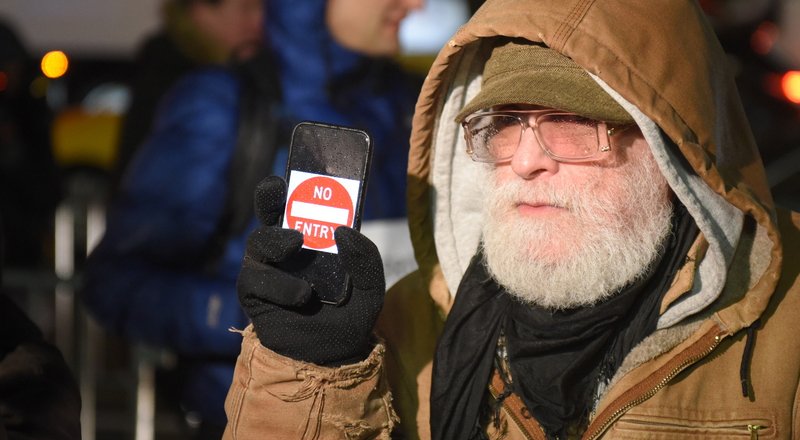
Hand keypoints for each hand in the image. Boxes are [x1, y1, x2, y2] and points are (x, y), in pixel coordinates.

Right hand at [236, 176, 384, 365]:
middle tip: (278, 189)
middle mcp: (286, 251)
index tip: (299, 170)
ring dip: (277, 239)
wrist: (331, 359)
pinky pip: (255, 279)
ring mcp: (267, 270)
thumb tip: (345, 231)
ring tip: (296, 245)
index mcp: (313, 241)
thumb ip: (368, 261)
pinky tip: (301, 294)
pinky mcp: (254, 295)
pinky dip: (279, 284)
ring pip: (259, 241)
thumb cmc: (348, 318)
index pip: (301, 206)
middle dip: (269, 196)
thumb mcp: (371, 290)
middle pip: (268, 214)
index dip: (296, 186)